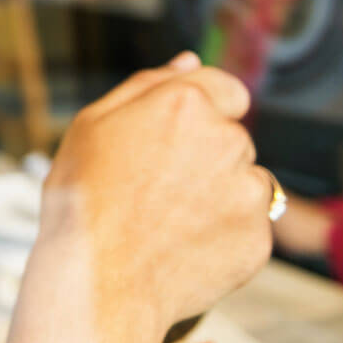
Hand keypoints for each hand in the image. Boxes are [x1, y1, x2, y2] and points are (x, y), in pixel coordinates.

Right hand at [36, 52, 274, 333]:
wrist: (97, 282)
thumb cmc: (84, 201)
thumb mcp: (93, 124)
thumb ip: (149, 84)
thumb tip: (191, 60)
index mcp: (187, 103)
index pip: (227, 91)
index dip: (201, 117)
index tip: (173, 144)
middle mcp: (228, 140)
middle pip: (233, 139)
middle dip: (206, 158)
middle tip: (156, 192)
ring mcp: (248, 192)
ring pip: (245, 184)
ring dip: (220, 197)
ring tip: (169, 225)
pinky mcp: (259, 239)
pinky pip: (248, 229)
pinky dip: (224, 238)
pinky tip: (184, 250)